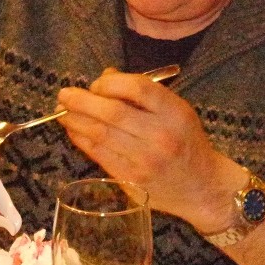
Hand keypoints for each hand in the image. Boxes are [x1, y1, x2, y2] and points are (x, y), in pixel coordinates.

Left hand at [56, 67, 222, 216]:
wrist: (201, 187)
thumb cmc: (186, 142)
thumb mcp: (176, 111)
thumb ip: (143, 94)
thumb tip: (105, 78)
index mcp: (175, 112)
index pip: (137, 88)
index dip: (110, 83)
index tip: (98, 84)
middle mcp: (161, 135)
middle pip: (113, 112)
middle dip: (82, 101)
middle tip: (65, 94)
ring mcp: (144, 160)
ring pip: (101, 134)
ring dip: (76, 120)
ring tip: (63, 111)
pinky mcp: (131, 179)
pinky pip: (99, 154)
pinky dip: (82, 139)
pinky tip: (74, 130)